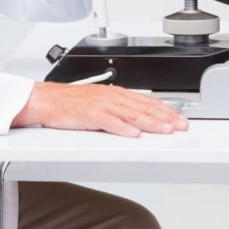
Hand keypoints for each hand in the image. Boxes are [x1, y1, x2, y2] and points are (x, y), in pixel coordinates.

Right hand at [11, 81, 188, 137]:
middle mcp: (112, 96)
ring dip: (151, 123)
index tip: (179, 118)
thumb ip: (118, 109)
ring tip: (166, 130)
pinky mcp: (90, 115)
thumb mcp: (99, 102)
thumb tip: (136, 120)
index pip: (146, 101)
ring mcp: (101, 105)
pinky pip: (110, 122)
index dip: (165, 110)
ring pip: (132, 114)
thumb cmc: (69, 102)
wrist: (46, 99)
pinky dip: (123, 128)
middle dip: (165, 116)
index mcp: (115, 93)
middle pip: (144, 107)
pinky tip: (135, 134)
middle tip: (181, 125)